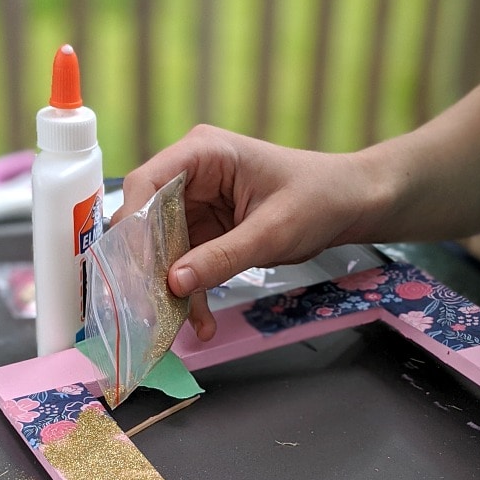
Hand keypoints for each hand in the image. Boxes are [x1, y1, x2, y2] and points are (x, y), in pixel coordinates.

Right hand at [114, 125, 377, 339]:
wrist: (349, 205)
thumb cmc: (318, 199)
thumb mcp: (271, 232)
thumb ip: (221, 257)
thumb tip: (175, 283)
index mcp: (203, 154)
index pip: (146, 183)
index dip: (133, 226)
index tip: (130, 268)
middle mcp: (192, 176)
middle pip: (149, 220)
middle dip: (149, 267)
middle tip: (148, 307)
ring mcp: (198, 204)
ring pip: (165, 248)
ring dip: (172, 288)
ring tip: (177, 324)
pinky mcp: (208, 230)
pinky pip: (187, 263)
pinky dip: (192, 292)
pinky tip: (200, 320)